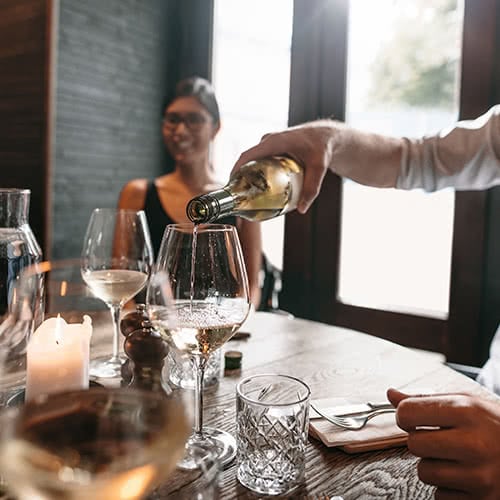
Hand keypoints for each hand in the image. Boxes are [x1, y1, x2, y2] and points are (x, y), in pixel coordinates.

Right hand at [232, 121, 401, 213]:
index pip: (247, 155)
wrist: (328, 136)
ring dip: (246, 177)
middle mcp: (268, 142)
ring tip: (243, 196)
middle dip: (238, 178)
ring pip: (252, 162)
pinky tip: (256, 189)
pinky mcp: (272, 151)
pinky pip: (259, 163)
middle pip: (247, 161)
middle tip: (236, 197)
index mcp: (274, 142)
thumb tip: (303, 209)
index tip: (230, 186)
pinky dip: (255, 174)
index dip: (235, 170)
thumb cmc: (323, 147)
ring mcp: (269, 146)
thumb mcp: (320, 167)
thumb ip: (312, 188)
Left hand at [388, 388, 499, 499]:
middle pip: (413, 445)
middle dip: (421, 441)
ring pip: (424, 472)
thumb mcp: (465, 402)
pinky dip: (448, 488)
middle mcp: (473, 444)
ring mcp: (479, 476)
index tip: (415, 418)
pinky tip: (465, 475)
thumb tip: (391, 395)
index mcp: (466, 412)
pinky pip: (440, 495)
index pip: (407, 413)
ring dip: (434, 466)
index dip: (406, 416)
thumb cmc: (495, 424)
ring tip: (456, 457)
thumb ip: (426, 400)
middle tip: (440, 439)